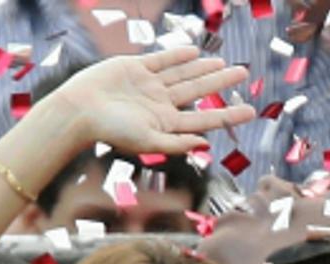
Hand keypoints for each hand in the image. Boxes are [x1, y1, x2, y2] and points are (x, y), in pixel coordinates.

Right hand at [49, 47, 254, 154]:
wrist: (79, 110)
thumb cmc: (110, 131)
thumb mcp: (147, 141)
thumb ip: (176, 144)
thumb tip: (205, 145)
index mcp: (167, 124)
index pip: (204, 119)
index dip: (228, 114)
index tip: (250, 111)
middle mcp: (161, 104)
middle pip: (198, 91)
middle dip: (220, 82)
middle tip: (243, 73)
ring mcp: (149, 85)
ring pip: (183, 74)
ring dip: (203, 68)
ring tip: (224, 63)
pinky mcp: (135, 68)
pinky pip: (162, 60)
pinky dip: (178, 55)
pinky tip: (195, 52)